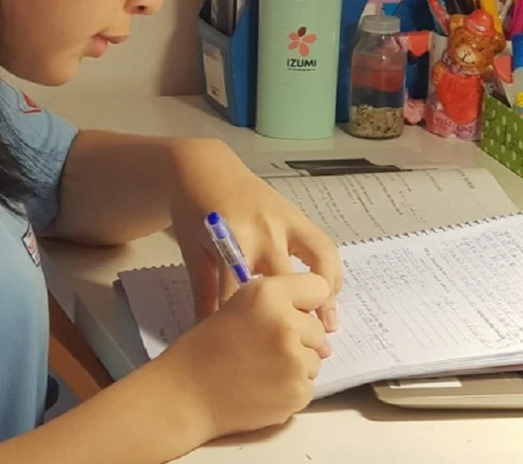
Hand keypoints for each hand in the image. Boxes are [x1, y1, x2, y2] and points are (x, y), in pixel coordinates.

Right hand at [158, 273, 329, 439]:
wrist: (186, 394)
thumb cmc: (207, 348)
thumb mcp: (241, 304)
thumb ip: (280, 302)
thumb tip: (321, 323)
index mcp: (269, 294)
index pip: (319, 287)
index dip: (307, 302)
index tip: (297, 311)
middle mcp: (286, 323)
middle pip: (318, 328)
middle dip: (300, 338)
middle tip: (265, 347)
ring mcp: (294, 360)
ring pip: (315, 359)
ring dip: (296, 364)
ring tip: (261, 368)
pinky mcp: (296, 391)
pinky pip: (308, 386)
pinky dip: (290, 389)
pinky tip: (263, 386)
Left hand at [168, 140, 341, 331]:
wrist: (204, 167)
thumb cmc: (193, 211)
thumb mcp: (192, 251)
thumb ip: (203, 292)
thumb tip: (208, 332)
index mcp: (232, 241)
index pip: (242, 295)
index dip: (248, 328)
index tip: (256, 355)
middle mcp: (264, 231)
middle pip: (287, 282)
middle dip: (297, 318)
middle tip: (305, 350)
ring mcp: (284, 221)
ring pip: (318, 261)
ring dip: (327, 294)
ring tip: (329, 324)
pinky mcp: (296, 215)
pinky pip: (322, 245)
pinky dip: (330, 270)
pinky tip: (330, 292)